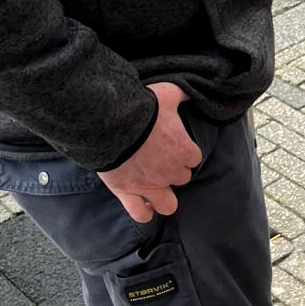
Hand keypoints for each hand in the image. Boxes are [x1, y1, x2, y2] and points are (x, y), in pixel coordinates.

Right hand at [98, 82, 202, 222]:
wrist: (110, 121)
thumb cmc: (141, 107)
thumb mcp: (167, 93)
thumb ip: (182, 95)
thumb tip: (193, 92)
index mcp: (184, 150)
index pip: (194, 158)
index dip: (185, 153)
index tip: (175, 146)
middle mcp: (170, 171)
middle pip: (182, 178)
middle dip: (174, 171)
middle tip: (161, 160)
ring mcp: (149, 185)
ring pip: (168, 204)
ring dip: (164, 197)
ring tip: (156, 188)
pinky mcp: (127, 192)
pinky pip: (140, 214)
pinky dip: (142, 211)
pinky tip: (142, 205)